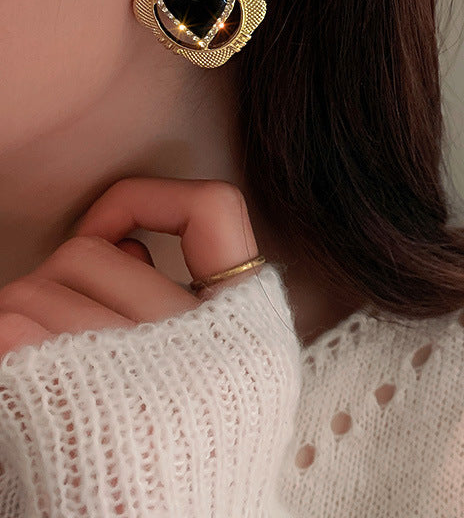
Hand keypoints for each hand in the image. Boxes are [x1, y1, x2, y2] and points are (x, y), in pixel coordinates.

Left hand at [0, 177, 299, 515]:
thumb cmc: (187, 456)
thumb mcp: (229, 370)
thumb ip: (198, 301)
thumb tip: (124, 244)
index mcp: (248, 325)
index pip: (214, 209)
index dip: (152, 200)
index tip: (119, 236)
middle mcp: (200, 340)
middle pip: (87, 252)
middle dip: (64, 286)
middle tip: (72, 339)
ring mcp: (139, 368)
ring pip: (37, 285)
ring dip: (27, 319)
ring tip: (52, 372)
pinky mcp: (74, 399)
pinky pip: (11, 323)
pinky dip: (6, 344)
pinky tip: (27, 383)